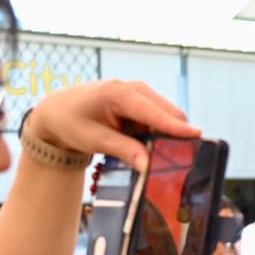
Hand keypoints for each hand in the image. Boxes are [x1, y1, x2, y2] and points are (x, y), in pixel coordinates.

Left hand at [23, 80, 200, 170]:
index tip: (197, 135)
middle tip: (179, 161)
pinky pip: (160, 120)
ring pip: (168, 117)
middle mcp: (134, 88)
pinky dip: (160, 134)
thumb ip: (124, 150)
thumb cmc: (71, 122)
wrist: (58, 111)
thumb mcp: (94, 140)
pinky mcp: (142, 102)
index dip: (176, 126)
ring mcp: (140, 94)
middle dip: (176, 136)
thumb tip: (149, 166)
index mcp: (119, 93)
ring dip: (167, 136)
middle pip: (169, 113)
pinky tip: (149, 146)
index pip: (154, 112)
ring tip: (160, 157)